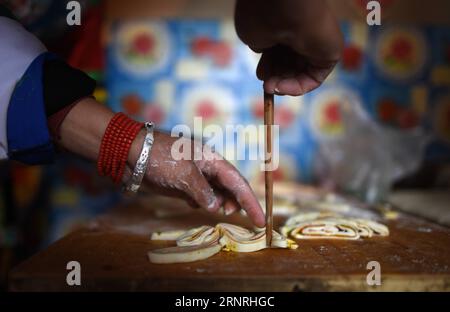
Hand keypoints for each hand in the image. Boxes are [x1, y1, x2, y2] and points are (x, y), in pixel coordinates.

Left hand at [58, 98, 264, 226]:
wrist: (129, 153)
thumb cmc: (159, 158)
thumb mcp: (185, 175)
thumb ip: (203, 192)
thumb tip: (216, 207)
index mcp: (212, 159)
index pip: (237, 182)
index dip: (251, 201)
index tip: (261, 219)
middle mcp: (206, 167)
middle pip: (229, 188)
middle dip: (238, 203)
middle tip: (241, 219)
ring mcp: (194, 176)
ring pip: (215, 193)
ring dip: (220, 204)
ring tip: (222, 214)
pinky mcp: (181, 184)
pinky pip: (199, 196)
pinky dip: (203, 203)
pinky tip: (200, 207)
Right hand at [235, 0, 342, 95]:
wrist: (284, 5)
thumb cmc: (262, 15)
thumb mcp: (251, 34)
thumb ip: (258, 45)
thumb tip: (263, 52)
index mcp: (285, 23)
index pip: (278, 50)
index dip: (268, 66)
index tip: (259, 74)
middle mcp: (302, 32)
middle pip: (289, 64)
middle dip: (275, 78)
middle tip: (265, 86)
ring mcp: (317, 43)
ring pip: (301, 73)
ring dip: (283, 85)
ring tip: (270, 88)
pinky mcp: (329, 54)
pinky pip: (314, 77)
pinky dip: (298, 87)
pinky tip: (282, 87)